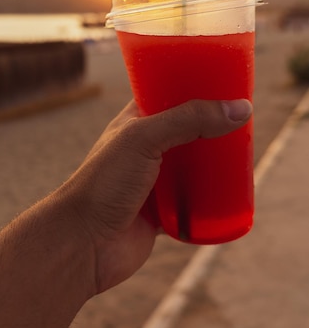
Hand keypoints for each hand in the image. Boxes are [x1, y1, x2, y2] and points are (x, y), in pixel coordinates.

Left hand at [62, 98, 251, 294]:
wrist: (83, 243)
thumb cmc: (104, 183)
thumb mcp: (145, 139)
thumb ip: (189, 120)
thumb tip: (240, 108)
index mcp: (134, 123)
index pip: (167, 94)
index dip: (194, 87)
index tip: (225, 83)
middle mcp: (143, 148)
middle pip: (187, 131)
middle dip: (212, 128)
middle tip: (244, 122)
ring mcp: (153, 181)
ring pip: (192, 167)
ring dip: (215, 163)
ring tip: (245, 155)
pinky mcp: (161, 212)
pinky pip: (193, 202)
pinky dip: (211, 199)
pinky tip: (233, 193)